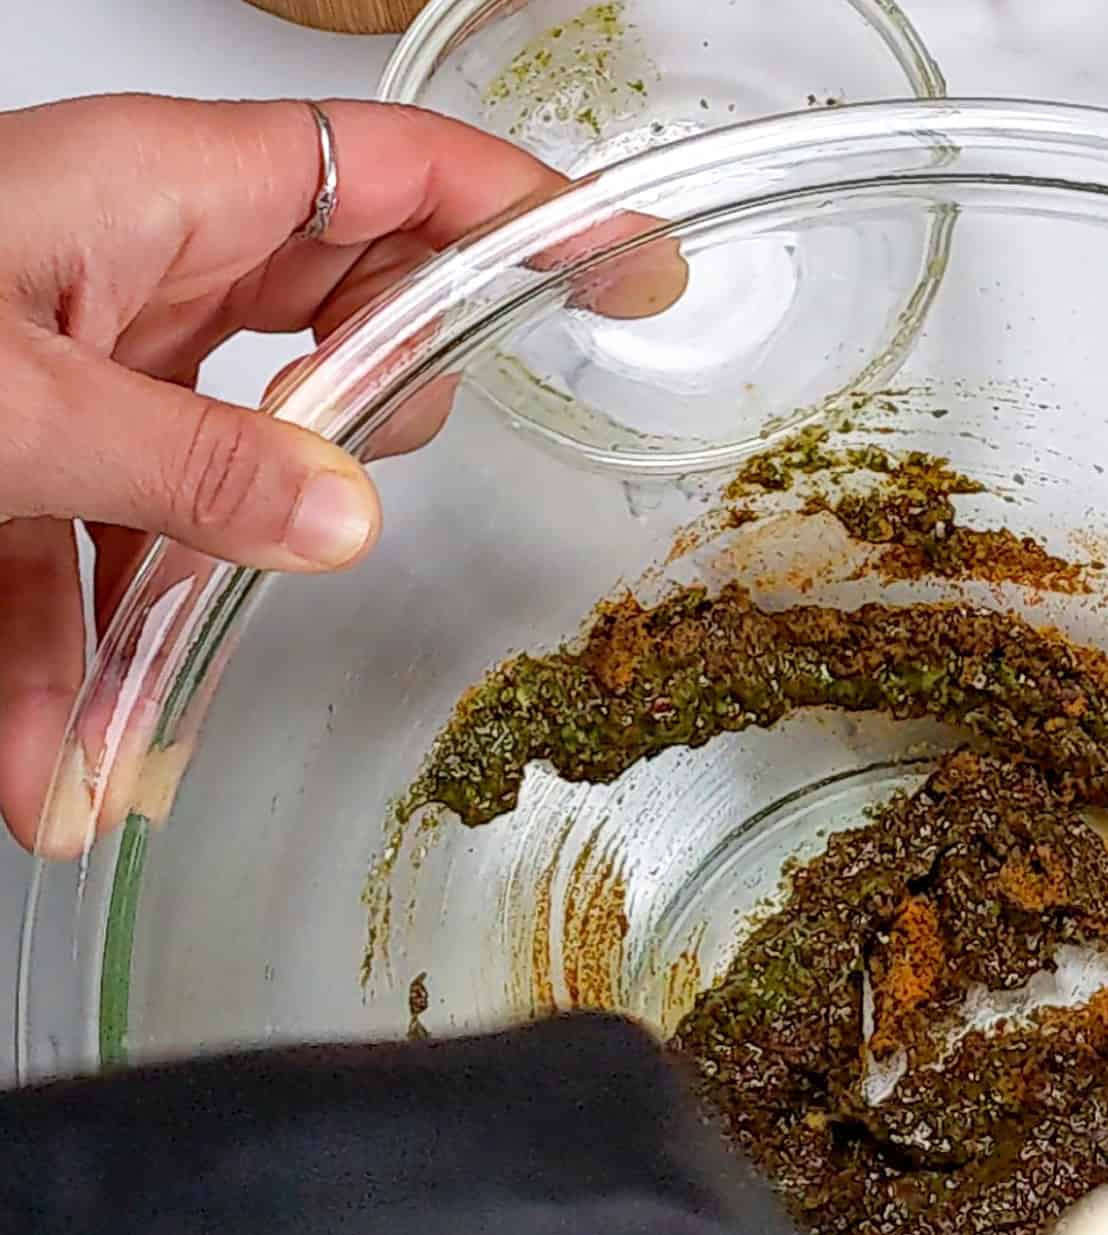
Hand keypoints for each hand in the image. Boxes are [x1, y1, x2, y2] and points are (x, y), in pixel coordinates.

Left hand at [0, 95, 581, 848]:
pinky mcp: (21, 451)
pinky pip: (83, 563)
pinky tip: (37, 776)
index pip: (398, 175)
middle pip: (323, 331)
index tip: (635, 270)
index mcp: (153, 194)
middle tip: (360, 503)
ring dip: (155, 638)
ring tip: (103, 761)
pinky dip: (64, 673)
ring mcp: (75, 361)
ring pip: (197, 490)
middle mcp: (127, 263)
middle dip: (353, 435)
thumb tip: (344, 521)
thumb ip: (194, 466)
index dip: (531, 215)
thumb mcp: (17, 401)